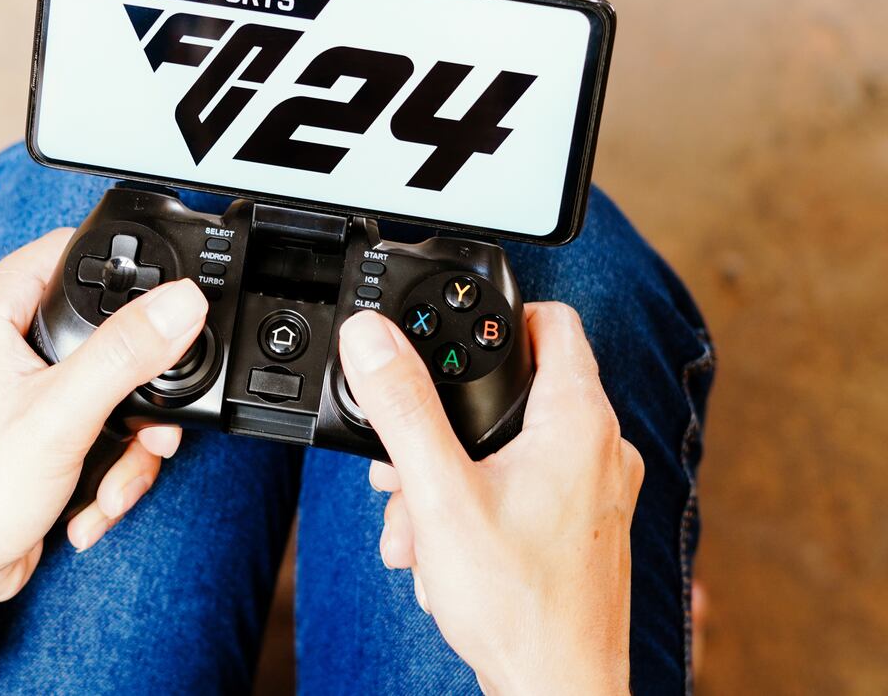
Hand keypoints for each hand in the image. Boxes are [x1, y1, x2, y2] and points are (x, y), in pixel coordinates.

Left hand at [0, 229, 207, 661]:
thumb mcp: (61, 416)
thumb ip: (126, 354)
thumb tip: (180, 302)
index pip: (65, 251)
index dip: (121, 270)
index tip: (164, 304)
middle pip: (100, 329)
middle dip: (135, 390)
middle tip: (147, 422)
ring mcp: (13, 387)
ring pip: (105, 385)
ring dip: (125, 442)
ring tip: (115, 481)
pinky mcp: (31, 429)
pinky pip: (93, 425)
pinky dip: (106, 466)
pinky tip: (94, 502)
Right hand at [338, 303, 642, 694]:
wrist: (557, 693)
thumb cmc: (519, 605)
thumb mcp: (439, 494)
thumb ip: (402, 408)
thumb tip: (372, 338)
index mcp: (578, 421)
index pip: (550, 319)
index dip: (496, 316)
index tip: (449, 338)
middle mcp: (601, 449)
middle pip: (513, 394)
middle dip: (444, 429)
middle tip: (405, 466)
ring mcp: (597, 492)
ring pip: (509, 451)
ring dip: (449, 482)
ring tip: (417, 530)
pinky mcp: (584, 529)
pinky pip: (522, 492)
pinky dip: (477, 512)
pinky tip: (443, 556)